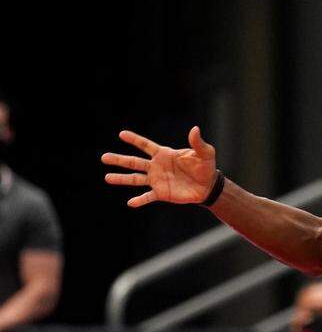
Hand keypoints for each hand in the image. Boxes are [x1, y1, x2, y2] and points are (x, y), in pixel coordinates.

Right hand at [102, 127, 217, 207]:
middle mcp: (156, 166)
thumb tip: (195, 129)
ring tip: (107, 177)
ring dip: (122, 179)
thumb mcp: (205, 152)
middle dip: (119, 160)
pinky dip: (139, 200)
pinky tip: (130, 202)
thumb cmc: (206, 166)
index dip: (134, 140)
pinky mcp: (161, 193)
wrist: (208, 186)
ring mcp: (157, 180)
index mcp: (164, 154)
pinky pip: (147, 197)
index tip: (121, 134)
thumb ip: (197, 142)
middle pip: (134, 162)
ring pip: (135, 179)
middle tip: (104, 157)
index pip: (146, 145)